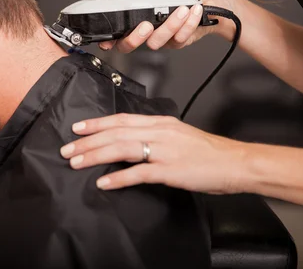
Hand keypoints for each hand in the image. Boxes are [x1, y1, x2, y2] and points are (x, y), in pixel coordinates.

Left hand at [59, 113, 248, 193]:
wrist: (235, 162)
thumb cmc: (208, 151)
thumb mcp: (179, 134)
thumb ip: (156, 135)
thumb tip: (132, 141)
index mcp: (161, 122)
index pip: (122, 119)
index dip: (97, 123)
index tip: (78, 127)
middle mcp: (160, 132)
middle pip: (116, 133)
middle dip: (88, 140)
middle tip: (67, 149)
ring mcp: (164, 150)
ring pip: (122, 149)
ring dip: (96, 156)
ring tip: (77, 163)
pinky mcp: (170, 170)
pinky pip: (139, 173)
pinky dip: (119, 177)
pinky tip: (104, 182)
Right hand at [100, 0, 243, 51]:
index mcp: (137, 10)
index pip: (116, 29)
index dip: (107, 39)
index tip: (106, 40)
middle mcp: (146, 26)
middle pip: (129, 45)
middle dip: (135, 37)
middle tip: (146, 24)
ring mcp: (161, 36)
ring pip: (155, 41)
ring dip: (171, 24)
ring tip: (183, 8)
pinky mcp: (177, 42)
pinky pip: (177, 39)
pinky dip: (187, 24)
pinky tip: (194, 11)